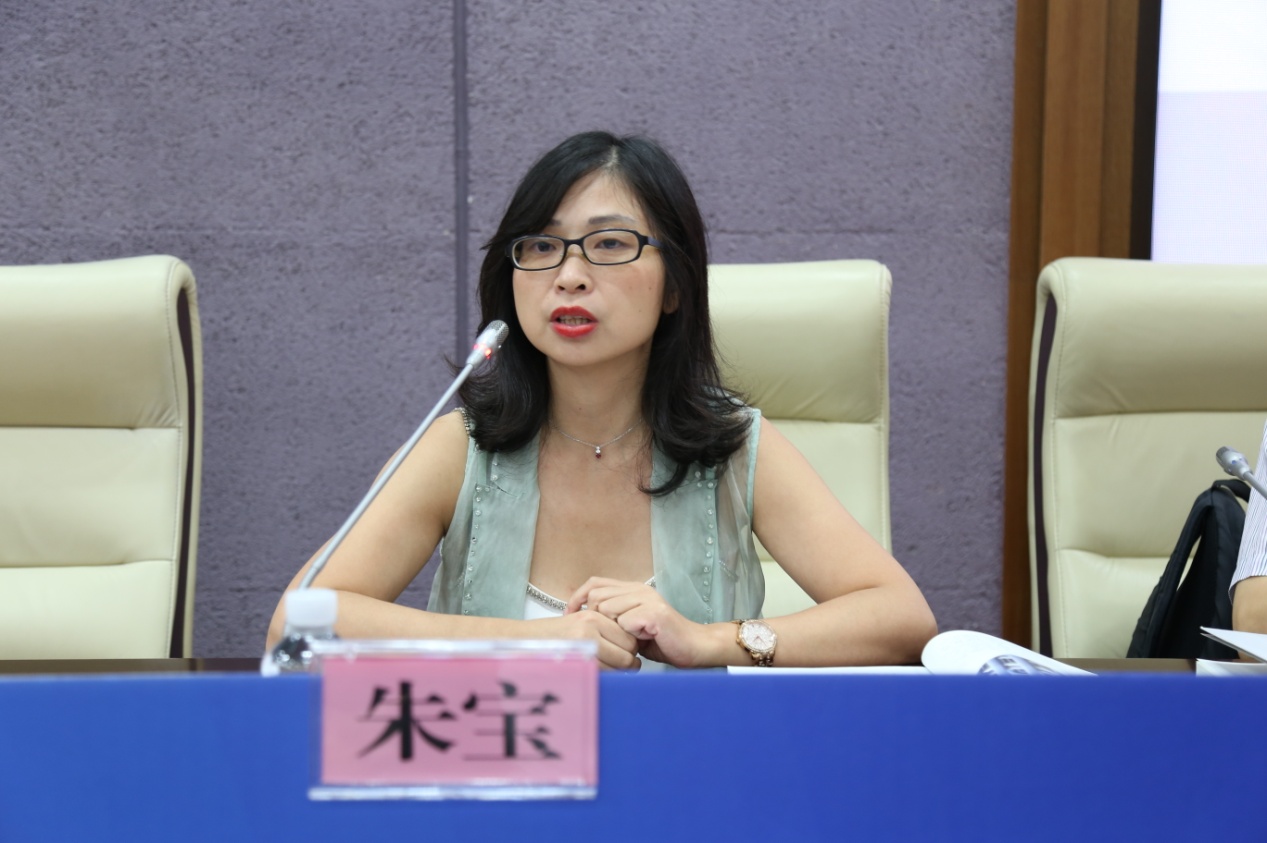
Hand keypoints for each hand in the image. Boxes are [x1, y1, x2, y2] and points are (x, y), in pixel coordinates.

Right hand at [534, 610, 640, 670]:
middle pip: (627, 653)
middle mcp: (590, 627)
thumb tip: (633, 652)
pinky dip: (604, 678)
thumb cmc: (555, 638)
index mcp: (594, 617)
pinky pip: (603, 674)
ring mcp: (583, 644)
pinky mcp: (576, 660)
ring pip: (619, 667)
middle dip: (627, 664)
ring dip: (617, 673)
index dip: (630, 651)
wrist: (524, 643)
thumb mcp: (580, 625)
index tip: (624, 656)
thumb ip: (605, 633)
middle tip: (619, 667)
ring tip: (605, 671)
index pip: (629, 638)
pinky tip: (595, 675)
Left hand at [566, 577, 706, 667]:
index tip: (571, 616)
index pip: (594, 583)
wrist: (694, 646)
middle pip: (596, 597)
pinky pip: (625, 622)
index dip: (578, 598)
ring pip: (608, 609)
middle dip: (597, 620)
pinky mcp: (654, 613)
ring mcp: (647, 599)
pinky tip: (642, 640)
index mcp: (633, 589)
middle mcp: (639, 589)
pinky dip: (629, 636)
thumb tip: (583, 619)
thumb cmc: (662, 640)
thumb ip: (613, 617)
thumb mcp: (632, 626)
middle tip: (611, 635)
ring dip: (615, 629)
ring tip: (631, 638)